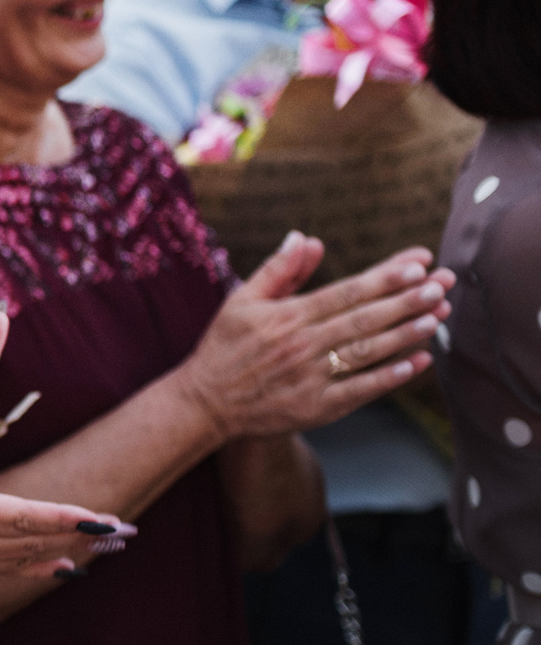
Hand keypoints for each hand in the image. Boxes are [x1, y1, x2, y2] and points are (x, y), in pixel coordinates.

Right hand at [0, 451, 125, 579]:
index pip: (19, 517)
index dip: (62, 517)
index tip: (100, 517)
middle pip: (31, 538)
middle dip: (79, 532)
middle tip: (128, 529)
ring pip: (24, 554)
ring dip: (66, 547)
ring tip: (108, 544)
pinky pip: (5, 569)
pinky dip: (37, 568)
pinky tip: (62, 569)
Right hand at [175, 232, 451, 440]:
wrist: (203, 403)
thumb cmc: (223, 348)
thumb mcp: (240, 301)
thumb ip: (277, 270)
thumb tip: (305, 237)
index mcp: (286, 316)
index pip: (345, 291)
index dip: (384, 277)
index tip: (417, 262)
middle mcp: (301, 345)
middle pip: (363, 319)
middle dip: (406, 300)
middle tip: (441, 284)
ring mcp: (310, 378)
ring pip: (367, 352)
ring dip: (405, 334)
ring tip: (438, 316)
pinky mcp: (315, 407)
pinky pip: (359, 390)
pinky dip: (389, 377)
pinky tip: (417, 363)